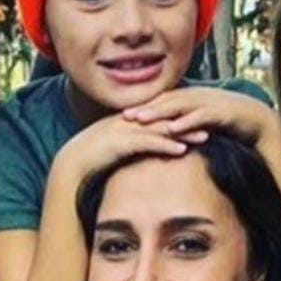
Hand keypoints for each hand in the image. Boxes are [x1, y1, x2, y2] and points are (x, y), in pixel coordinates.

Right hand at [57, 111, 204, 180]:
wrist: (71, 165)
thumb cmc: (90, 161)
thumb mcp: (114, 151)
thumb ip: (129, 149)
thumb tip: (142, 156)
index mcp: (127, 121)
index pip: (159, 116)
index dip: (179, 117)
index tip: (198, 120)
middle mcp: (128, 122)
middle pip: (164, 118)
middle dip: (188, 120)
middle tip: (210, 123)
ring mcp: (125, 131)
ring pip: (160, 129)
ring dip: (184, 132)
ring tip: (204, 137)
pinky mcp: (121, 143)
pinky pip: (148, 143)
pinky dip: (166, 145)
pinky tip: (182, 150)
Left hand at [122, 87, 280, 147]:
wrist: (258, 120)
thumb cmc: (229, 123)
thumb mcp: (203, 123)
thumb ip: (186, 125)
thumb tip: (170, 134)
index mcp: (191, 98)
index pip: (163, 101)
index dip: (144, 107)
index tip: (124, 116)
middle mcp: (197, 96)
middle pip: (166, 100)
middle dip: (145, 108)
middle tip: (124, 117)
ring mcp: (208, 102)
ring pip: (179, 106)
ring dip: (159, 112)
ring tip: (141, 120)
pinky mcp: (220, 112)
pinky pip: (199, 116)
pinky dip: (185, 121)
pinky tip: (172, 129)